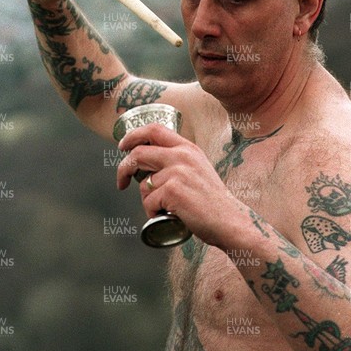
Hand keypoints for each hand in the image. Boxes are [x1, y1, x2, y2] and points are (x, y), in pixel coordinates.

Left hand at [116, 124, 238, 245]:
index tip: (123, 146)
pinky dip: (153, 213)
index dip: (133, 135)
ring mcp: (177, 172)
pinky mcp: (173, 191)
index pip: (154, 129)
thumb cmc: (212, 201)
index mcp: (188, 148)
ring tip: (167, 208)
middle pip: (139, 153)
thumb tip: (146, 166)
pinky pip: (149, 202)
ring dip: (148, 200)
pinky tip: (169, 216)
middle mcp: (182, 156)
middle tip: (122, 182)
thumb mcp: (198, 170)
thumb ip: (177, 162)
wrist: (229, 220)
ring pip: (143, 184)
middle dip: (124, 169)